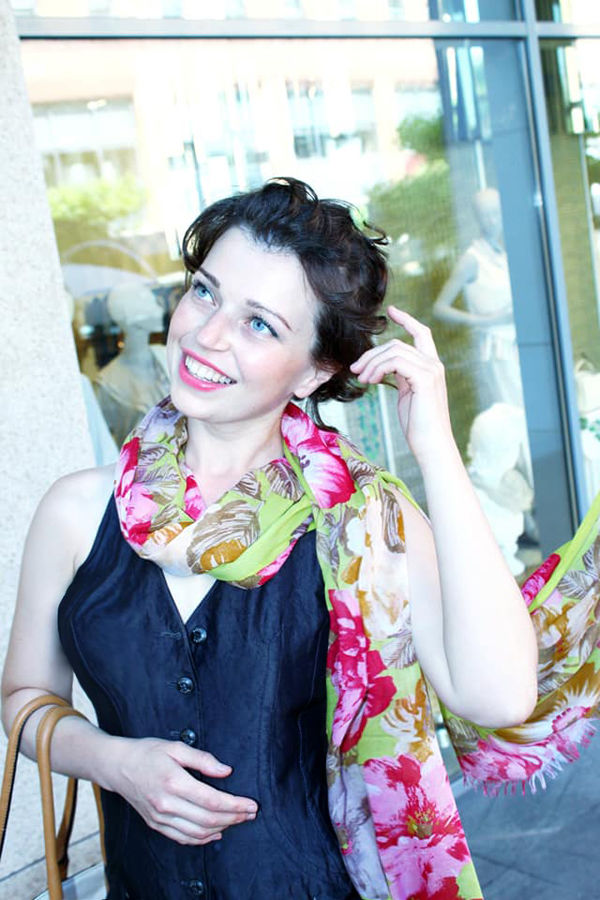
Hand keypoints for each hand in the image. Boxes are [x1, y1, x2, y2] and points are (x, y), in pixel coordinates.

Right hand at [111, 736, 257, 844]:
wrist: (117, 766)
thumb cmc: (147, 752)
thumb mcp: (175, 747)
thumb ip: (202, 759)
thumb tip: (226, 771)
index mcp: (173, 782)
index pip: (212, 800)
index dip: (235, 805)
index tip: (252, 804)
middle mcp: (166, 804)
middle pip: (208, 819)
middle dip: (234, 817)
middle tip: (251, 813)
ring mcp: (160, 818)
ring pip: (197, 832)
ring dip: (222, 828)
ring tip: (238, 820)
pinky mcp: (155, 824)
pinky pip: (183, 838)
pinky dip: (202, 839)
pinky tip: (216, 833)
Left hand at [350, 306, 452, 462]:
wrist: (431, 445)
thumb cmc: (418, 425)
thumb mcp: (407, 395)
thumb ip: (401, 376)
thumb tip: (384, 366)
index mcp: (431, 367)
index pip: (422, 333)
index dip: (407, 320)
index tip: (391, 311)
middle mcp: (434, 365)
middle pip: (396, 344)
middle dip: (372, 354)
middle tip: (355, 369)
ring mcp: (431, 370)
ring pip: (393, 351)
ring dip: (371, 363)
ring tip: (361, 378)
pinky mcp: (425, 378)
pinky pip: (395, 361)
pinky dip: (378, 368)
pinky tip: (370, 381)